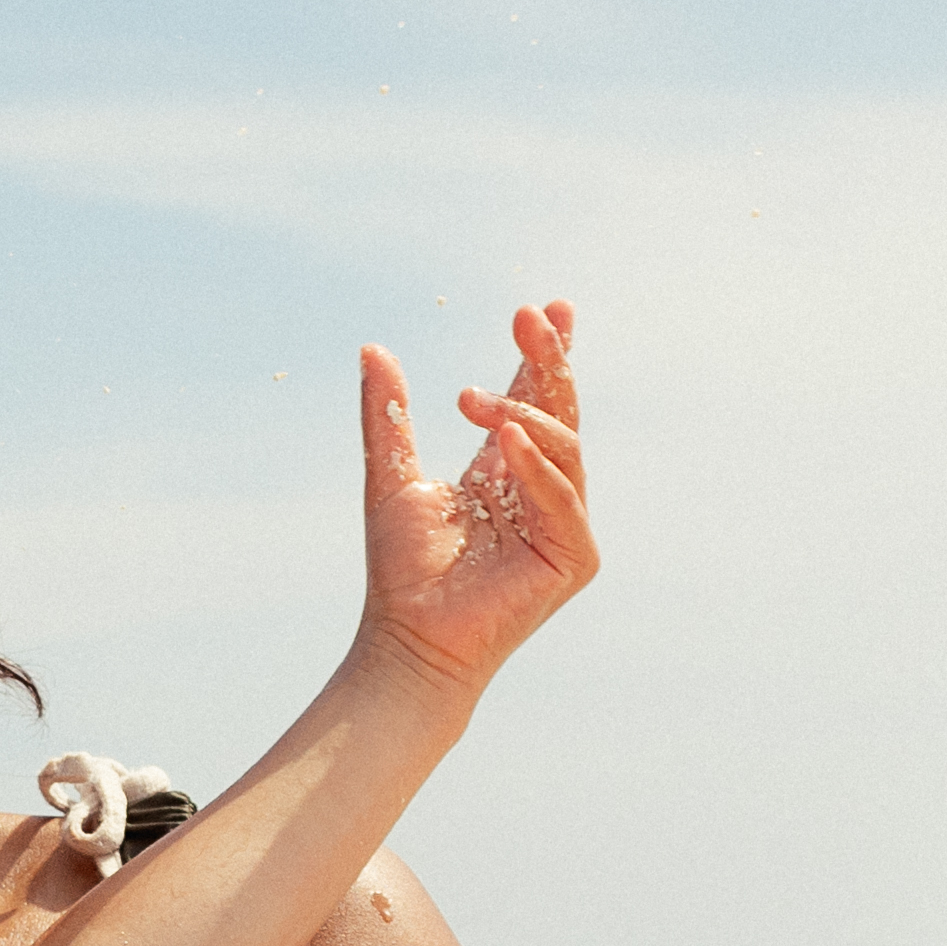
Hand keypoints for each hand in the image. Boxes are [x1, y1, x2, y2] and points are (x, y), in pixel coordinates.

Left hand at [358, 297, 591, 683]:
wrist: (407, 637)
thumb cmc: (402, 571)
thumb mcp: (391, 477)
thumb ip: (388, 415)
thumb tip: (372, 348)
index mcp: (507, 472)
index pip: (534, 401)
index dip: (543, 355)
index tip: (546, 308)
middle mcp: (542, 492)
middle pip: (559, 412)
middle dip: (548, 360)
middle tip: (530, 316)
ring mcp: (564, 524)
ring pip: (563, 447)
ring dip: (522, 415)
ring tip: (472, 400)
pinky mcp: (574, 556)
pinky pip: (563, 498)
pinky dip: (537, 466)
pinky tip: (507, 441)